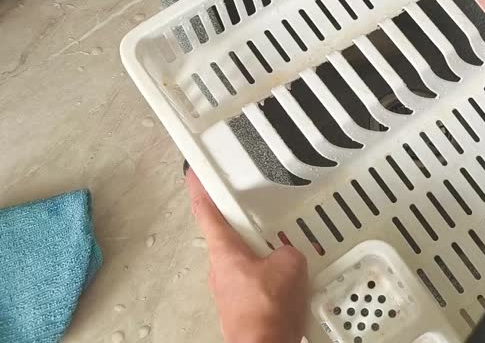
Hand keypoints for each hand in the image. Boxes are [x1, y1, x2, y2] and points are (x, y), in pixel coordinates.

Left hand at [186, 168, 308, 342]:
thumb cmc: (267, 312)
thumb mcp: (290, 264)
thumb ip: (288, 249)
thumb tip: (291, 252)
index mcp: (225, 251)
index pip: (206, 211)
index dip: (199, 189)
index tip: (193, 174)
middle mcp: (220, 269)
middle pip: (229, 235)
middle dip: (248, 225)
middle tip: (260, 214)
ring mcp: (229, 289)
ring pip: (246, 259)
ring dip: (263, 253)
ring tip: (286, 252)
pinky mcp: (242, 304)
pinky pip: (257, 280)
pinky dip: (270, 276)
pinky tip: (288, 282)